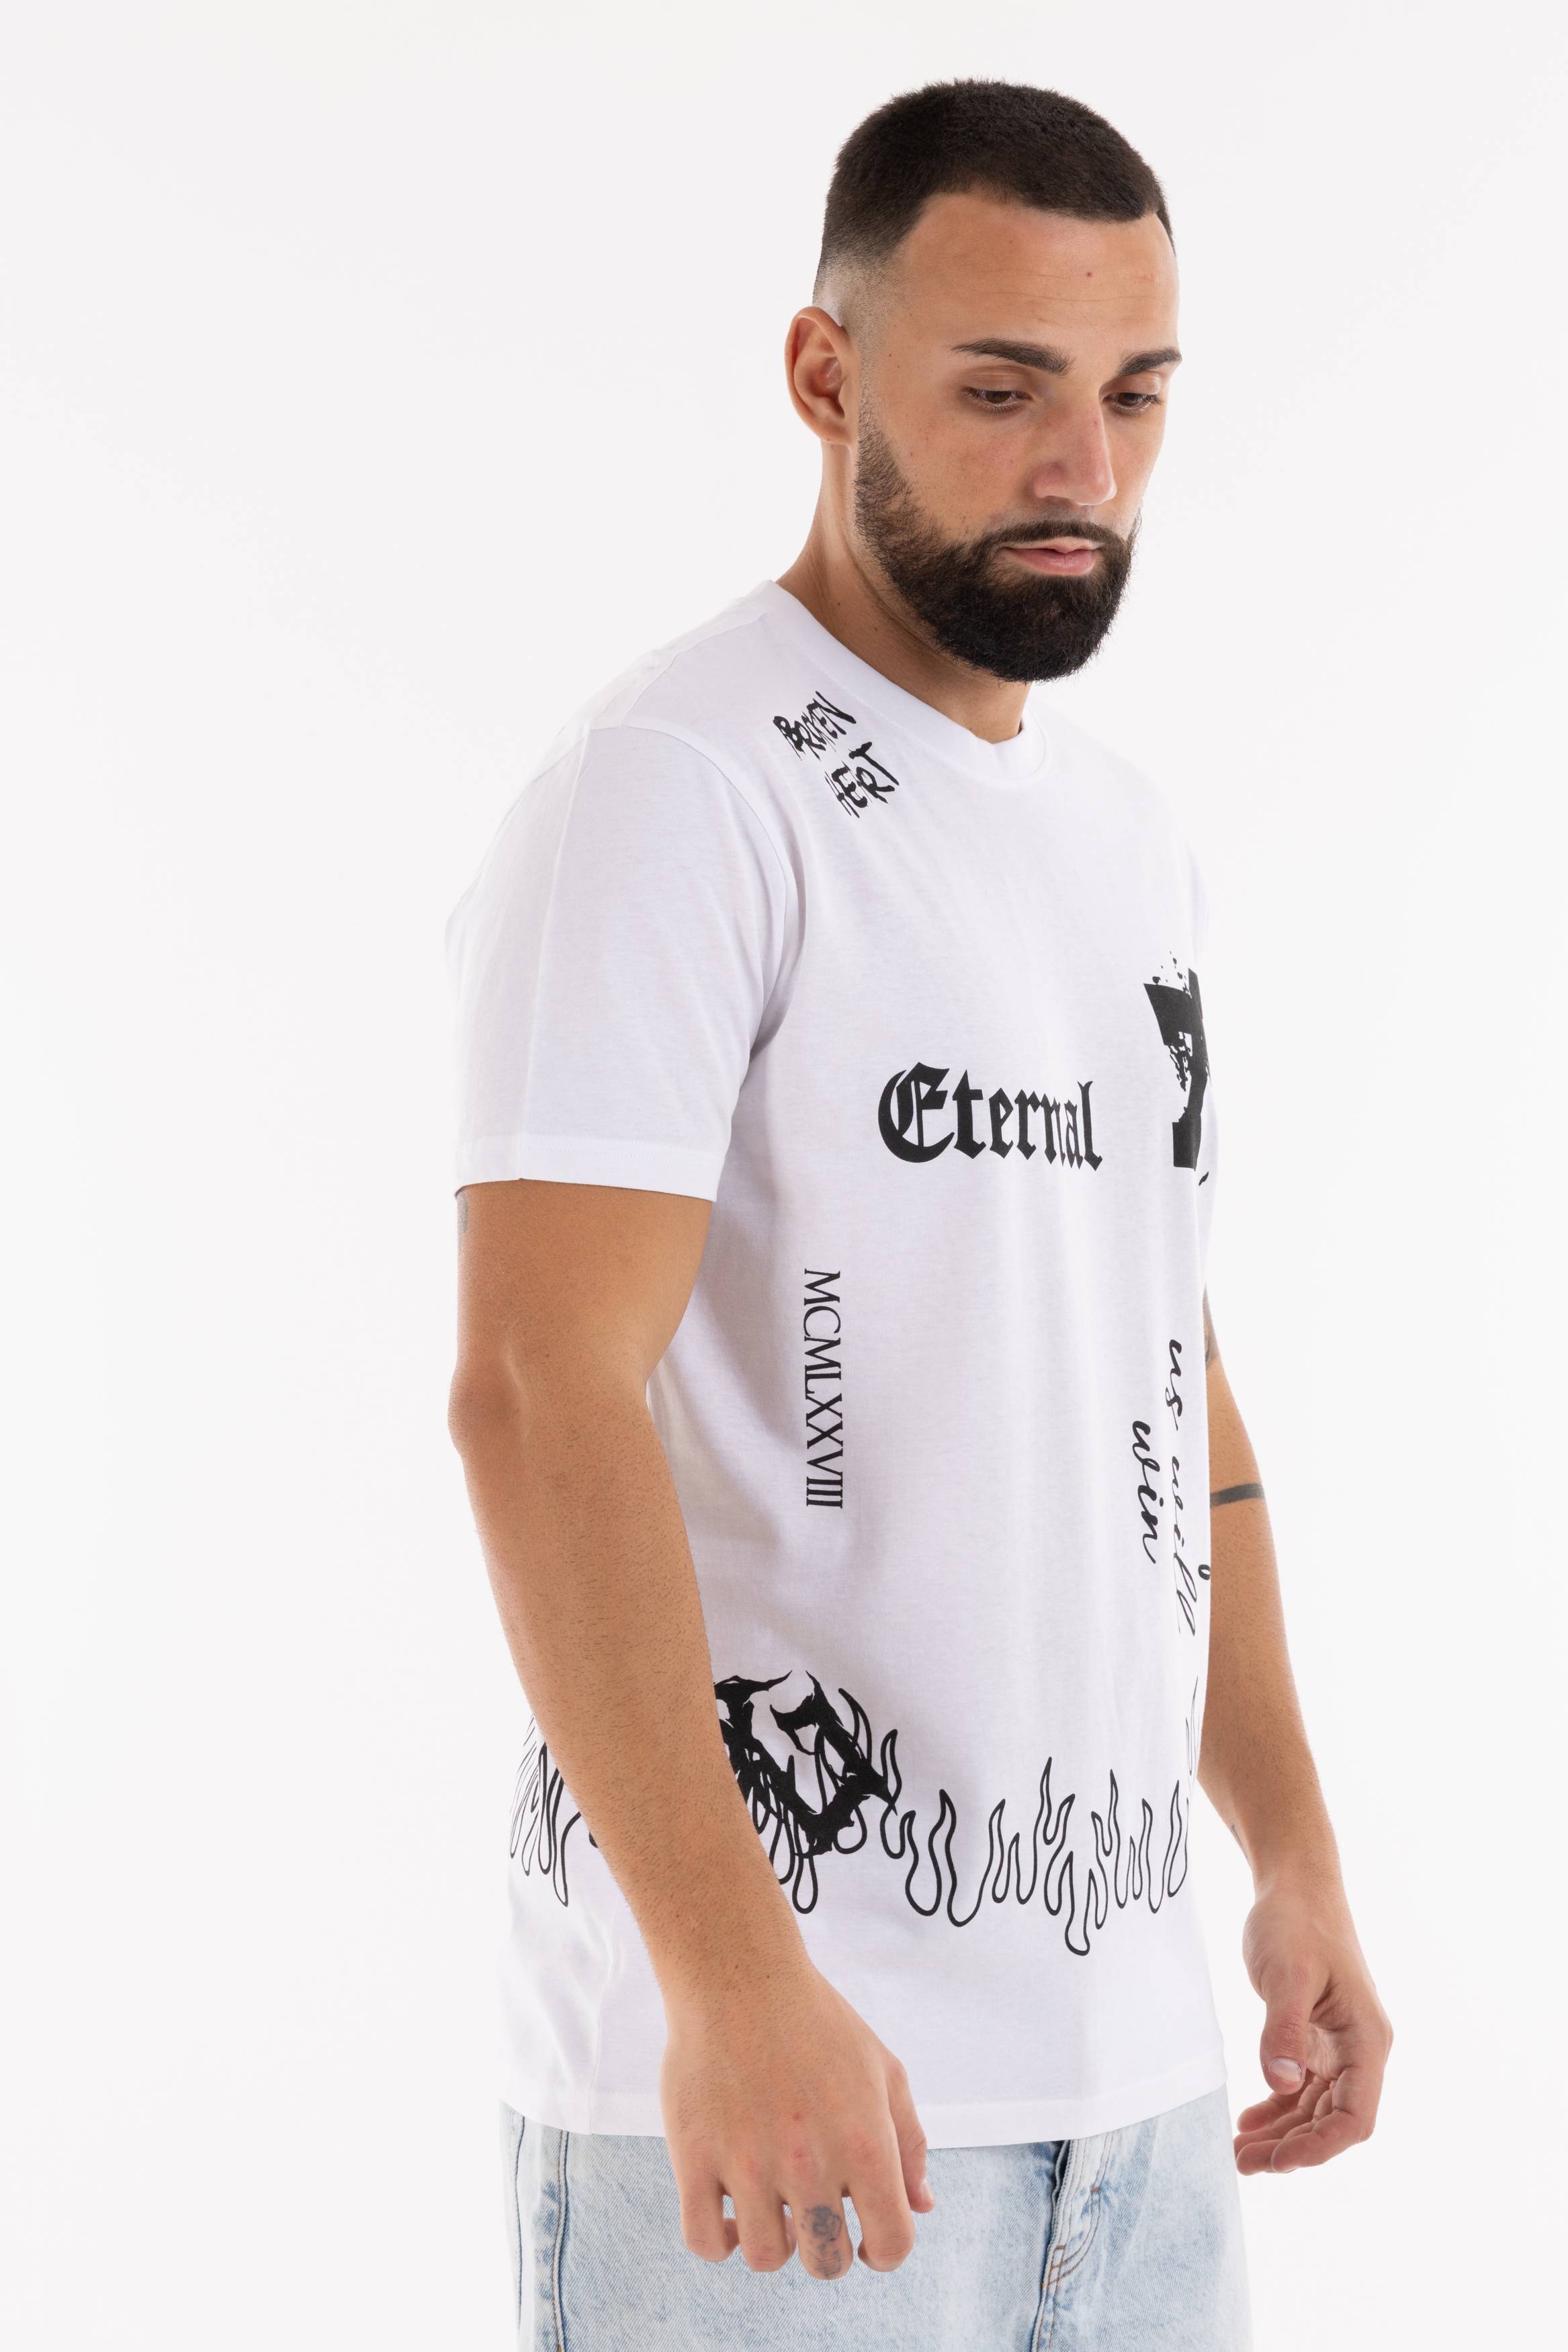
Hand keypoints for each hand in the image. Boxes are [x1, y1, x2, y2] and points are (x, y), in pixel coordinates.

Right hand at [658, 1955, 933, 2278]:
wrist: (738, 1975)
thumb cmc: (817, 2021)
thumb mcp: (883, 2069)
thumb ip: (910, 2142)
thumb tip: (920, 2206)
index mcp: (866, 2143)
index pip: (891, 2244)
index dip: (883, 2250)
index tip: (866, 2238)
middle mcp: (810, 2162)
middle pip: (827, 2264)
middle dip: (826, 2249)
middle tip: (812, 2213)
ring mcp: (748, 2163)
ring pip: (765, 2258)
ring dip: (772, 2241)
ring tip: (769, 2204)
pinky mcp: (694, 2158)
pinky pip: (704, 2241)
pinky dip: (719, 2241)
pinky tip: (728, 2212)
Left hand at [1235, 1876, 1392, 2172]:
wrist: (1296, 1883)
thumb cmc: (1296, 1921)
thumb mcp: (1287, 1972)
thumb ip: (1283, 2029)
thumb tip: (1283, 2085)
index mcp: (1367, 2040)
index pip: (1356, 2117)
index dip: (1320, 2148)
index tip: (1278, 2160)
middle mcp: (1359, 2050)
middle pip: (1334, 2122)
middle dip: (1292, 2149)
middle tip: (1243, 2163)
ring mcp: (1339, 2046)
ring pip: (1316, 2110)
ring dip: (1282, 2135)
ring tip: (1239, 2151)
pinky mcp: (1316, 2038)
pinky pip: (1303, 2088)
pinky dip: (1279, 2108)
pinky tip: (1249, 2119)